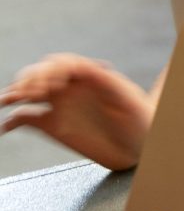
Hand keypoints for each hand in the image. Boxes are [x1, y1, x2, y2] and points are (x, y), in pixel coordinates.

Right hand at [0, 54, 155, 170]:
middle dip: (29, 80)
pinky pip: (25, 119)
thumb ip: (107, 81)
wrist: (141, 146)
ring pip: (28, 94)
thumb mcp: (127, 97)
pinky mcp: (52, 126)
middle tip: (26, 94)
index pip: (61, 64)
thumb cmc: (142, 119)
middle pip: (40, 74)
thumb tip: (90, 65)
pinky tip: (4, 127)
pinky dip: (11, 121)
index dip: (51, 71)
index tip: (50, 88)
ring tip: (5, 101)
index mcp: (88, 75)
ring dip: (14, 95)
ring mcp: (59, 105)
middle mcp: (70, 87)